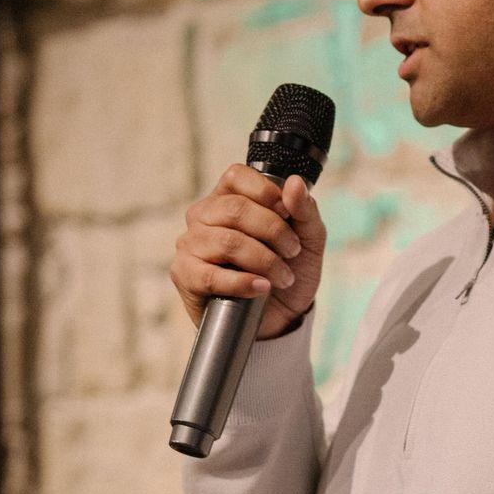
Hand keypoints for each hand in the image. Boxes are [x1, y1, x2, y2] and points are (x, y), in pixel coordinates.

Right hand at [171, 168, 326, 337]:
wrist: (281, 317)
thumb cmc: (290, 270)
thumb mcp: (308, 239)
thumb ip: (304, 210)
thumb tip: (294, 182)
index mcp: (229, 197)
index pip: (236, 176)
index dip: (265, 191)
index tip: (287, 213)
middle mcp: (204, 216)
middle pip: (234, 209)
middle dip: (273, 230)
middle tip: (292, 251)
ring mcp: (190, 244)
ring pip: (226, 241)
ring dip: (264, 261)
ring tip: (283, 277)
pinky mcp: (185, 275)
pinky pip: (210, 275)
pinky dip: (242, 282)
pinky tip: (261, 288)